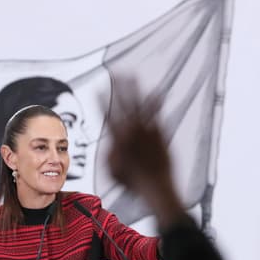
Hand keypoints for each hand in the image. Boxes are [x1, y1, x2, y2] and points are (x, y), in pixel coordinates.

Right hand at [104, 77, 183, 227]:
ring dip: (134, 88)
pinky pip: (157, 113)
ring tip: (132, 75)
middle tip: (115, 73)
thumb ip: (109, 155)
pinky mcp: (160, 133)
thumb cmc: (134, 184)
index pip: (107, 114)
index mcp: (117, 139)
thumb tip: (111, 145)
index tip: (98, 89)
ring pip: (139, 103)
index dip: (102, 101)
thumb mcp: (113, 172)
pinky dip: (156, 102)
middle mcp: (131, 131)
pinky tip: (156, 92)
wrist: (156, 187)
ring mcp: (146, 130)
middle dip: (118, 87)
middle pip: (123, 103)